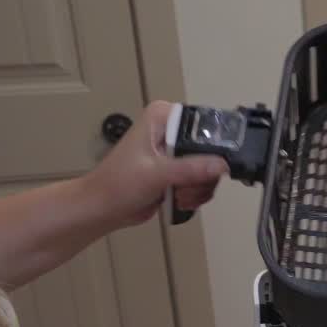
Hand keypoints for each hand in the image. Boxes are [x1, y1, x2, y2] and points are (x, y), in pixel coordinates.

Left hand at [85, 101, 228, 226]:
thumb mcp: (156, 173)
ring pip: (210, 169)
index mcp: (163, 118)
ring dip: (199, 188)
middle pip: (211, 150)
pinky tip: (180, 201)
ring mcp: (176, 152)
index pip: (203, 124)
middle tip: (186, 188)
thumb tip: (223, 165)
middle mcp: (172, 130)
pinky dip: (195, 194)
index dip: (213, 146)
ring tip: (180, 197)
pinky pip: (202, 181)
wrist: (103, 208)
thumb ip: (191, 168)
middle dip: (203, 175)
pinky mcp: (178, 171)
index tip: (208, 168)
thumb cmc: (119, 184)